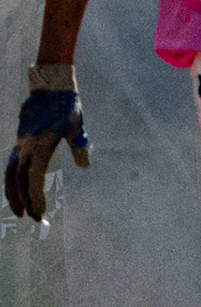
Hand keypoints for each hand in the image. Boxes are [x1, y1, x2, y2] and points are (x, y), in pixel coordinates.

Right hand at [7, 71, 89, 221]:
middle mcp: (26, 146)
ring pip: (10, 173)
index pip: (34, 178)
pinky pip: (12, 164)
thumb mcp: (77, 126)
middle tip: (32, 220)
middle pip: (19, 179)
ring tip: (19, 212)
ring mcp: (21, 143)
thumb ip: (79, 146)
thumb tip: (85, 166)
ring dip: (13, 193)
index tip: (41, 213)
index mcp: (40, 145)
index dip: (35, 197)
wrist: (50, 86)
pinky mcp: (20, 140)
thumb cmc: (67, 106)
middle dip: (24, 201)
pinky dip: (12, 180)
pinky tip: (17, 190)